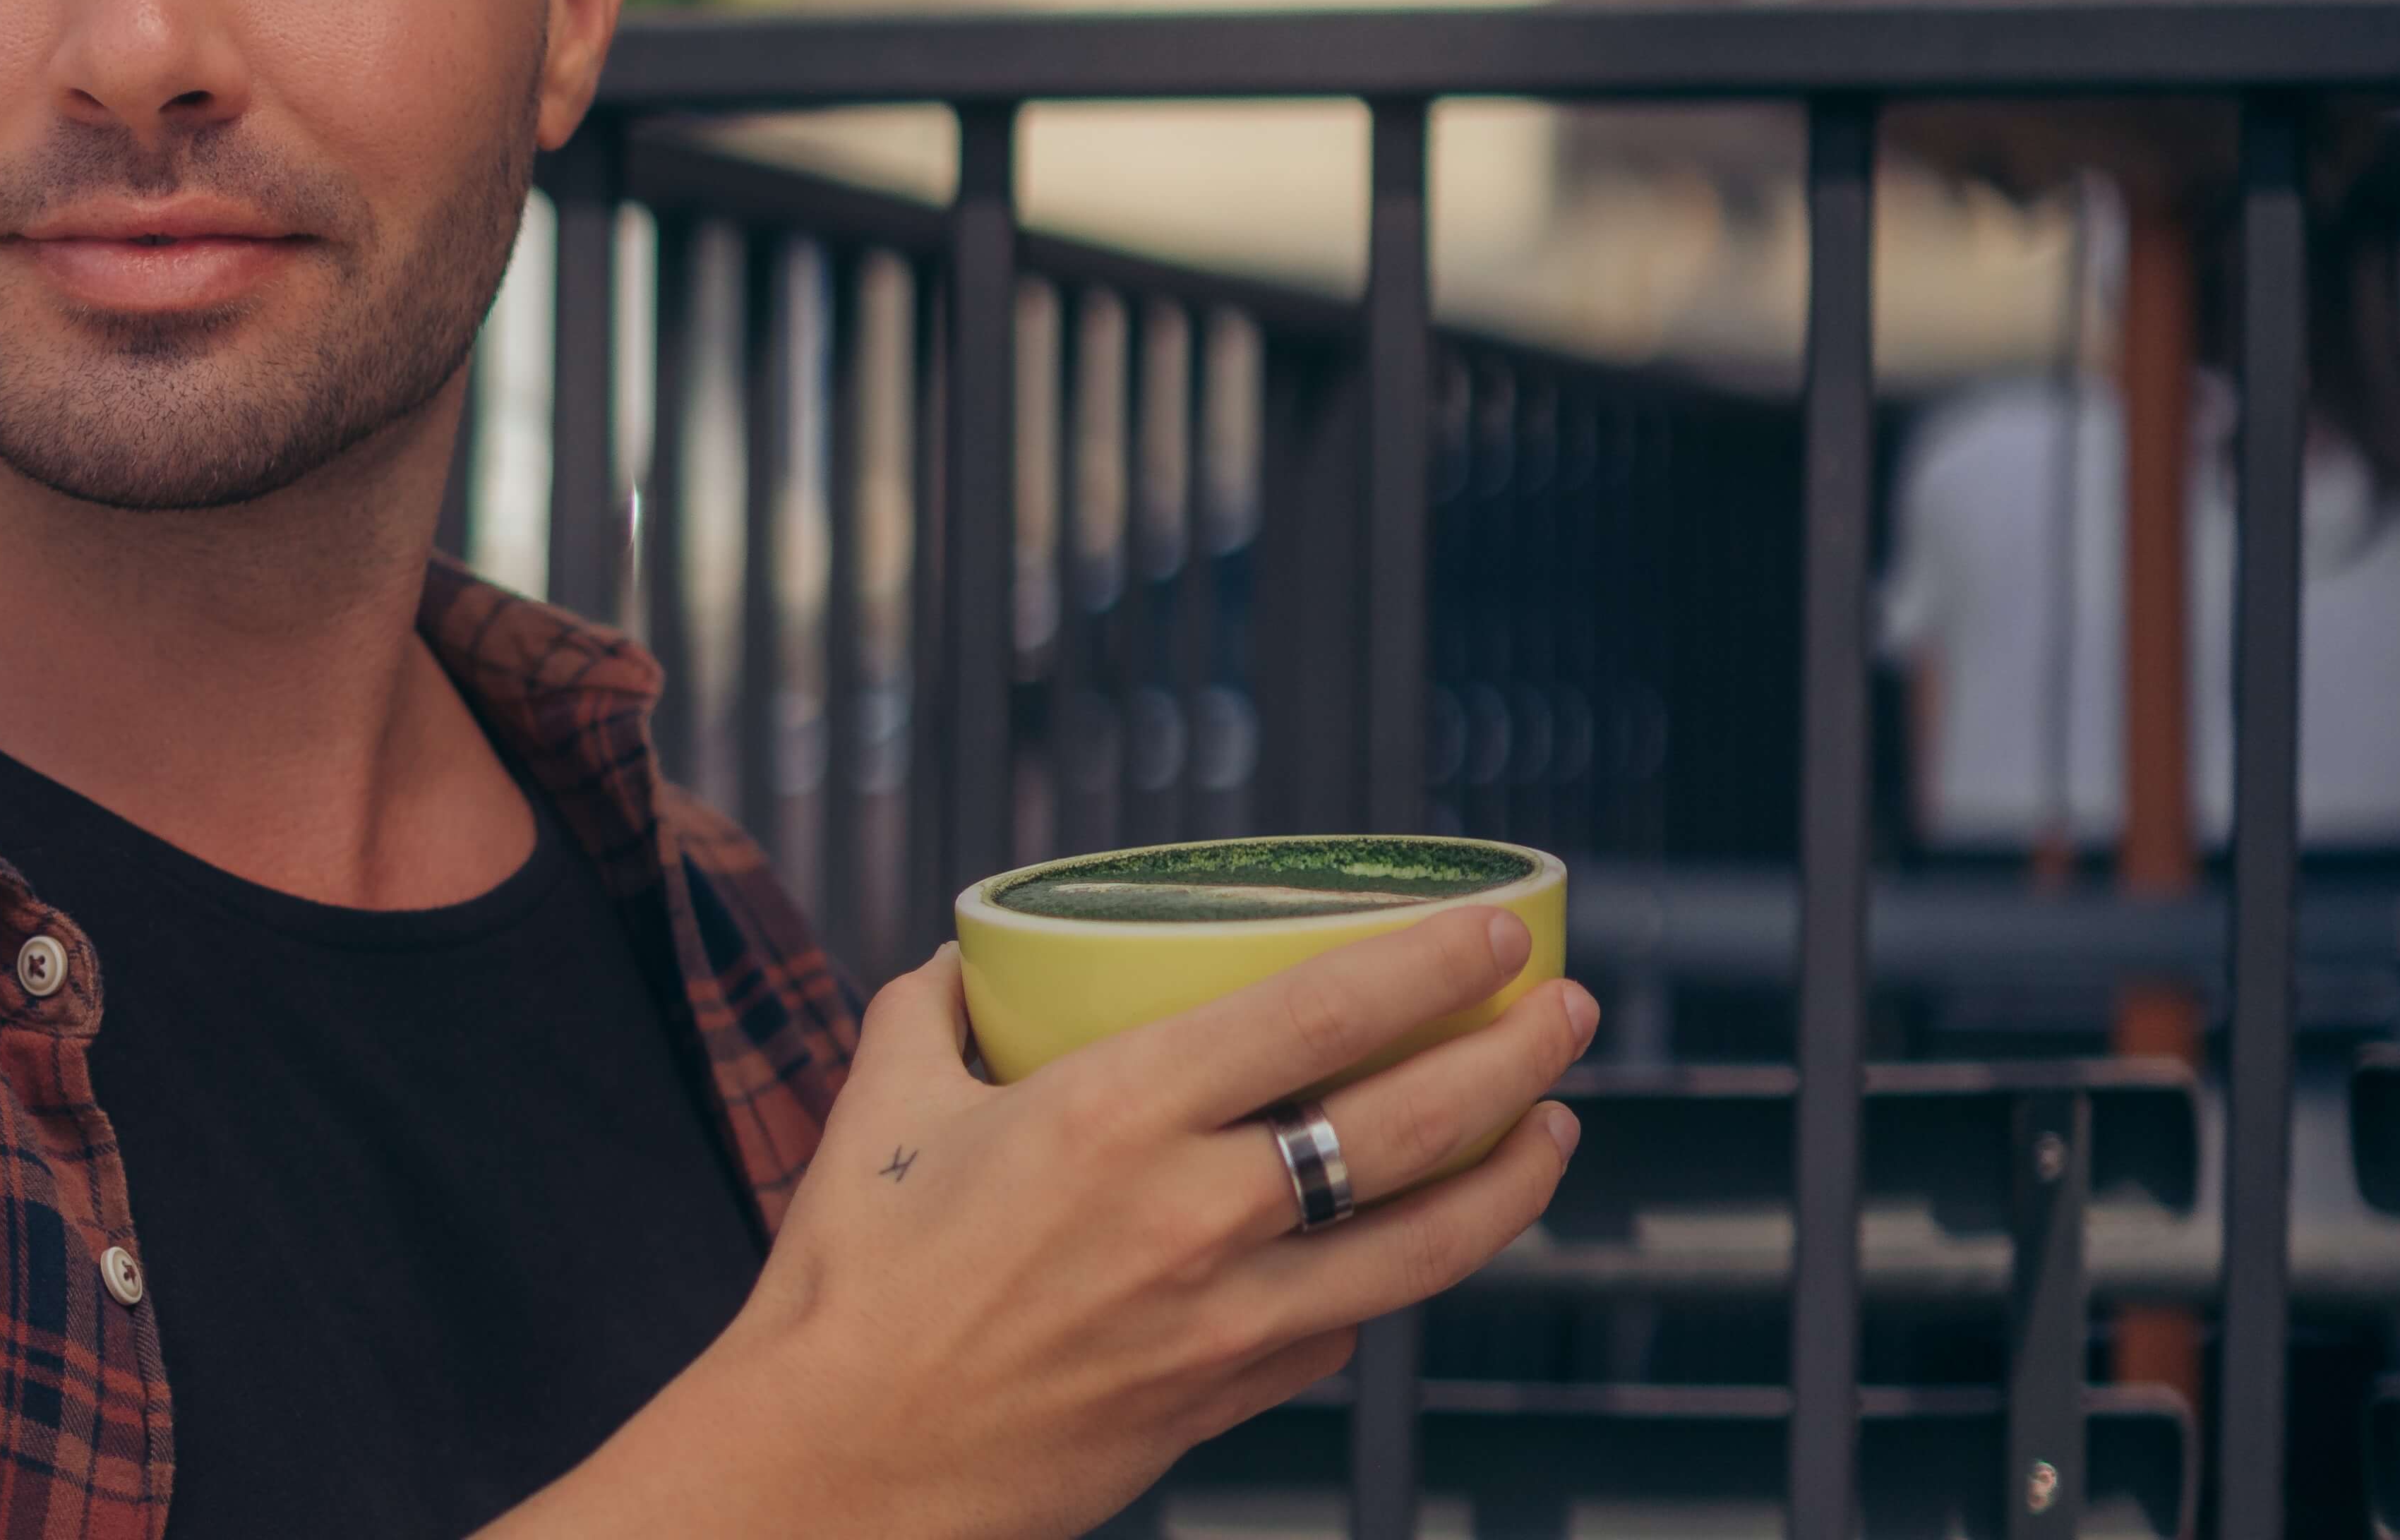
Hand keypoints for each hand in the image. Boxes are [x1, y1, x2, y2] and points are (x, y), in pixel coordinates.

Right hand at [495, 907, 1593, 1539]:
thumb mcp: (880, 1103)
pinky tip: (1420, 1240)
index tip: (1495, 934)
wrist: (835, 1465)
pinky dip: (1402, 1275)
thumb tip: (973, 960)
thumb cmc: (849, 1287)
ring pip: (1428, 1243)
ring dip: (1512, 1178)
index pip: (1325, 1012)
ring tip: (1554, 1127)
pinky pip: (1351, 1326)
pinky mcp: (1229, 1402)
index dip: (1434, 965)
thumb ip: (939, 1009)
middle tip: (1564, 1011)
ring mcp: (1230, 1322)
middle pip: (1413, 1122)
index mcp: (1118, 1112)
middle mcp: (1200, 1213)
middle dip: (1517, 1057)